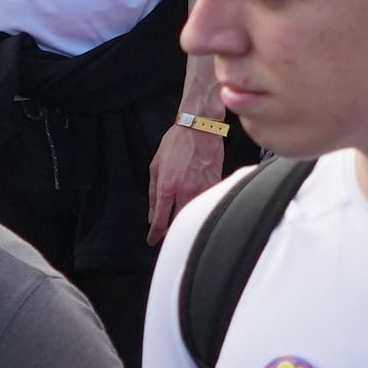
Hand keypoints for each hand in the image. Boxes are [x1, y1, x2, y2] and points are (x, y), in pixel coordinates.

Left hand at [148, 123, 229, 241]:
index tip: (152, 240)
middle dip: (171, 231)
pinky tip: (198, 204)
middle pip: (179, 221)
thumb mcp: (156, 166)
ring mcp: (203, 187)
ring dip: (187, 219)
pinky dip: (201, 206)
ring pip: (195, 213)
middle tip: (166, 233)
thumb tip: (152, 215)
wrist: (200, 126)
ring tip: (181, 220)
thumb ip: (153, 193)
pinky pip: (207, 201)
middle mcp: (186, 190)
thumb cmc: (177, 142)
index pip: (160, 220)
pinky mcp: (215, 182)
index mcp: (168, 186)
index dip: (155, 234)